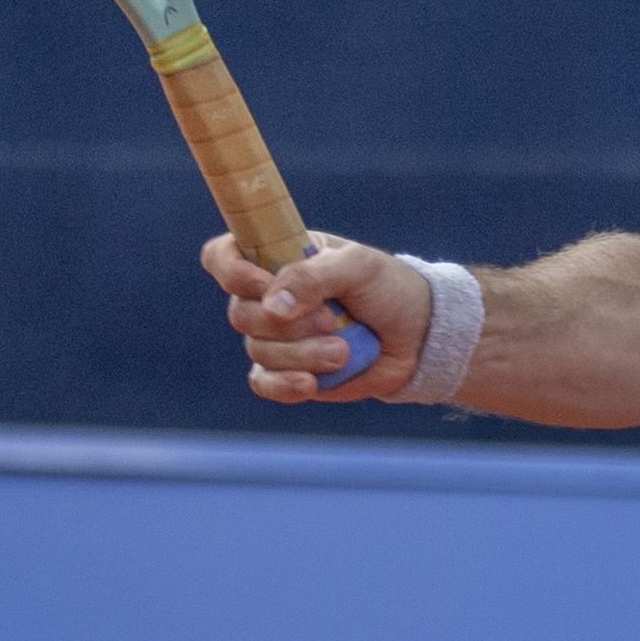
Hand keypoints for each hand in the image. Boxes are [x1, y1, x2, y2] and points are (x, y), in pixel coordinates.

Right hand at [203, 230, 431, 402]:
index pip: (223, 256)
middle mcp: (269, 295)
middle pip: (241, 312)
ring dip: (302, 353)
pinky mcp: (288, 371)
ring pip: (258, 349)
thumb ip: (313, 277)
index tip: (262, 281)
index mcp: (279, 257)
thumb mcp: (359, 267)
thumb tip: (271, 305)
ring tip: (343, 351)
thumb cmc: (388, 288)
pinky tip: (311, 383)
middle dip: (289, 323)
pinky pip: (263, 382)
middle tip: (332, 319)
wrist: (416, 335)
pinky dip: (283, 384)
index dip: (231, 269)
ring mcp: (276, 336)